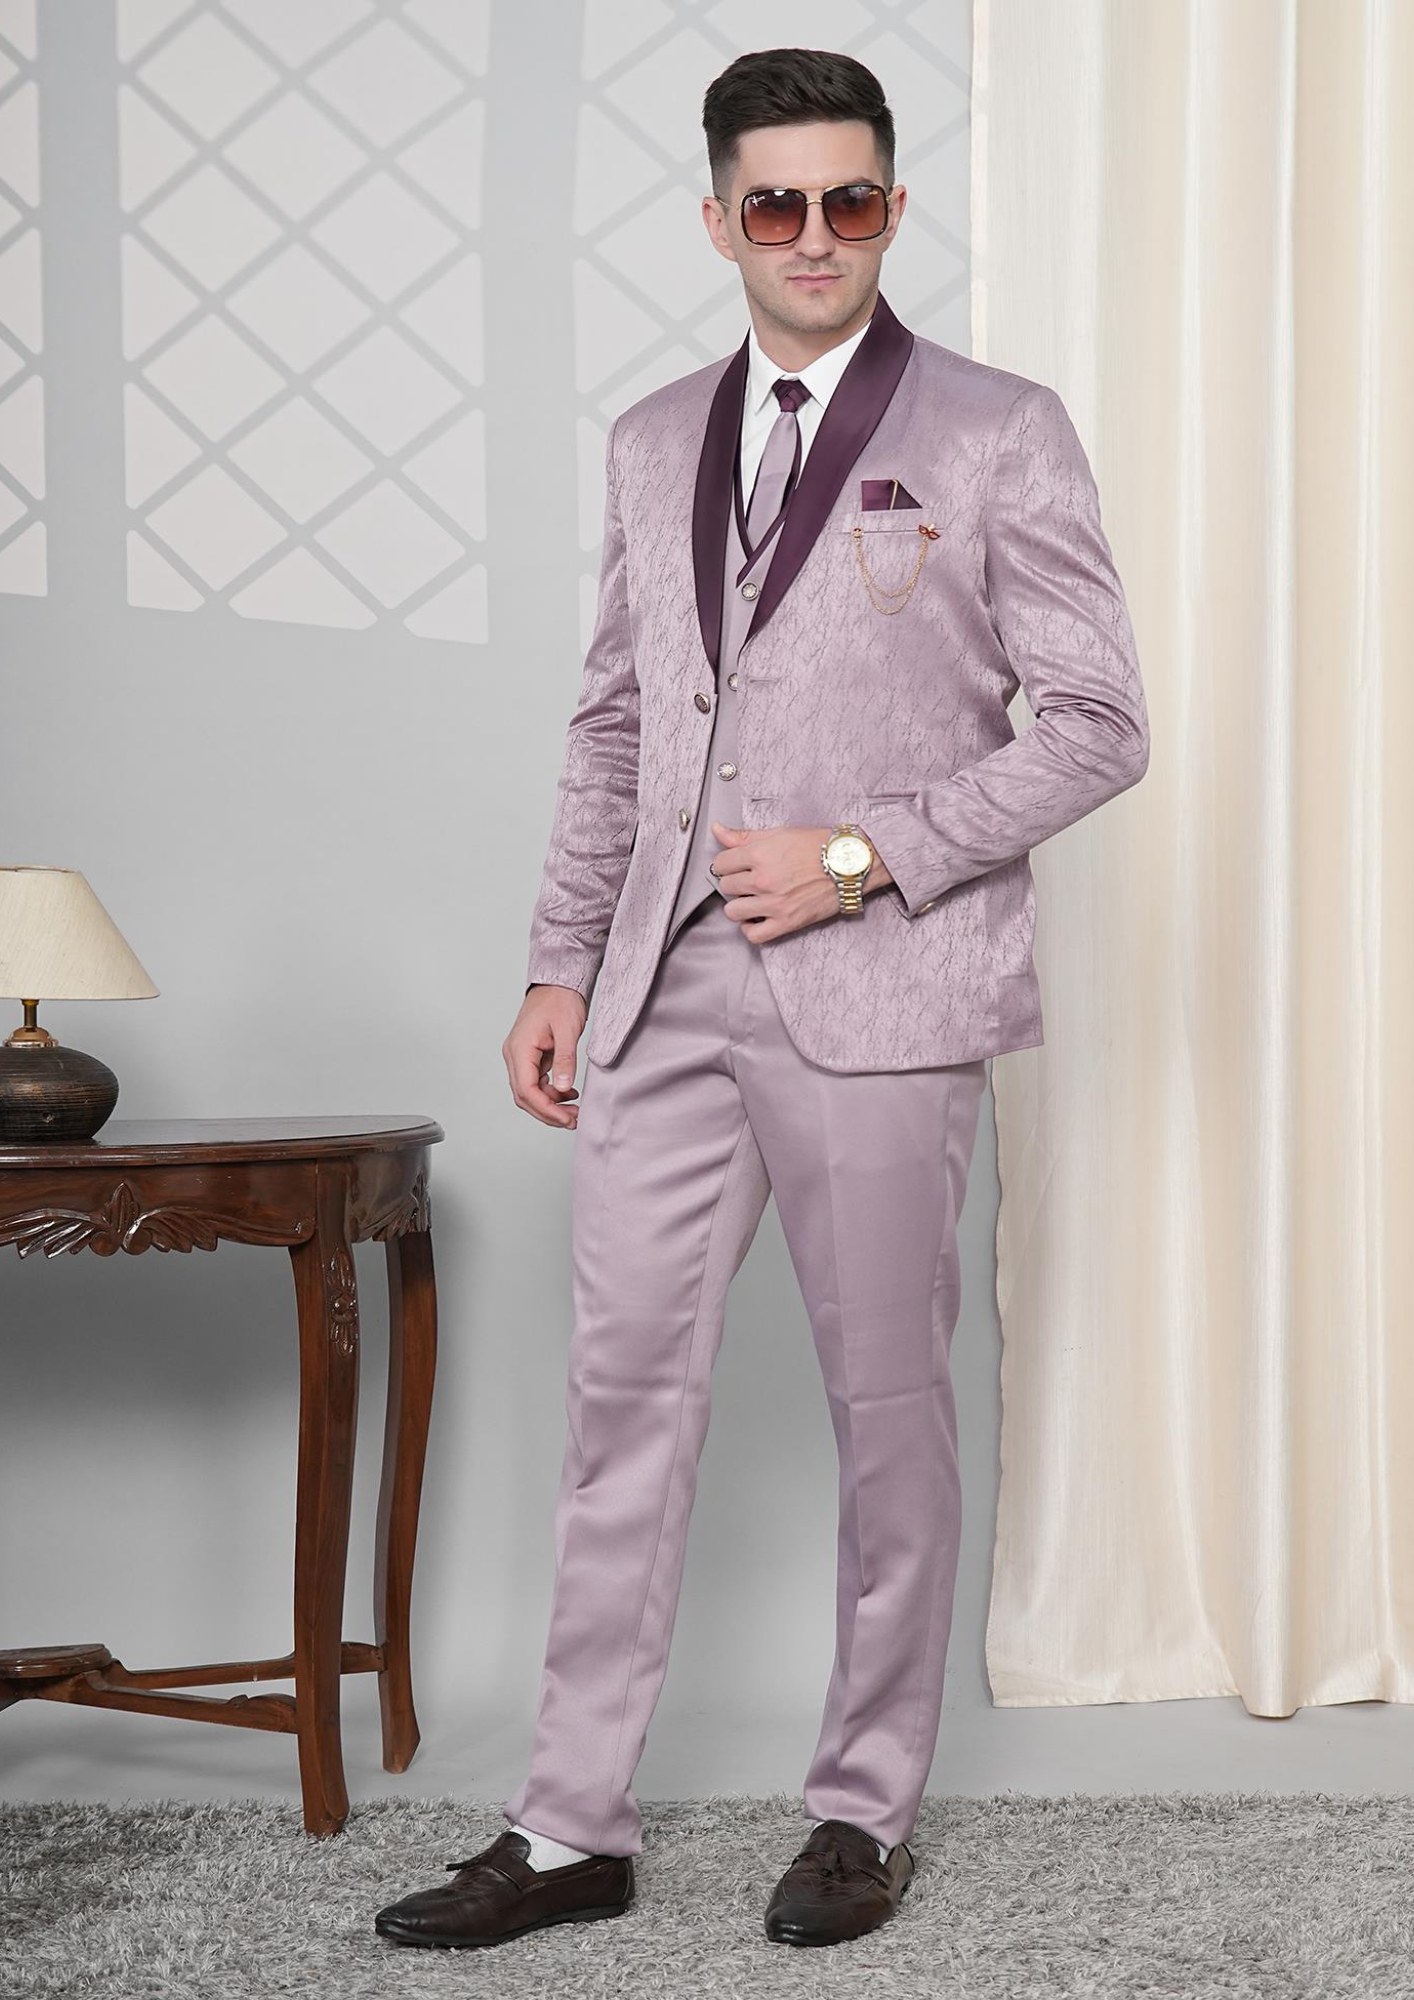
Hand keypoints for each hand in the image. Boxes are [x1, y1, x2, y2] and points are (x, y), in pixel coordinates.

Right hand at [503, 984, 587, 1128]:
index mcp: (519, 1049)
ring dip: (550, 1104)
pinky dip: (551, 1092)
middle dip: (548, 1112)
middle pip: (524, 1096)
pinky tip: (569, 1094)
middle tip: (572, 1120)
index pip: (526, 1090)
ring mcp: (521, 1056)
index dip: (546, 1109)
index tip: (566, 1118)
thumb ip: (565, 1059)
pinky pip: (536, 1082)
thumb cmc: (560, 999)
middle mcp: (515, 1055)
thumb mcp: (567, 1029)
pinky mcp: (530, 1056)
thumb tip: (564, 1087)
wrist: (558, 982)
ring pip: (529, 1092)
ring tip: (574, 1110)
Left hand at [708, 821, 893, 941]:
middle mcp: (764, 879)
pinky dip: (751, 929)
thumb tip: (717, 830)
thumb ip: (744, 836)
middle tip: (748, 880)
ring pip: (733, 912)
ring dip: (739, 906)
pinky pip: (754, 935)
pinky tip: (757, 918)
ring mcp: (774, 903)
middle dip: (734, 883)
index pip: (721, 863)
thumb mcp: (780, 834)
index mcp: (760, 854)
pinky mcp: (787, 922)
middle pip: (726, 887)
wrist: (850, 863)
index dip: (727, 864)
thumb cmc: (819, 846)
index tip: (735, 865)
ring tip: (752, 899)